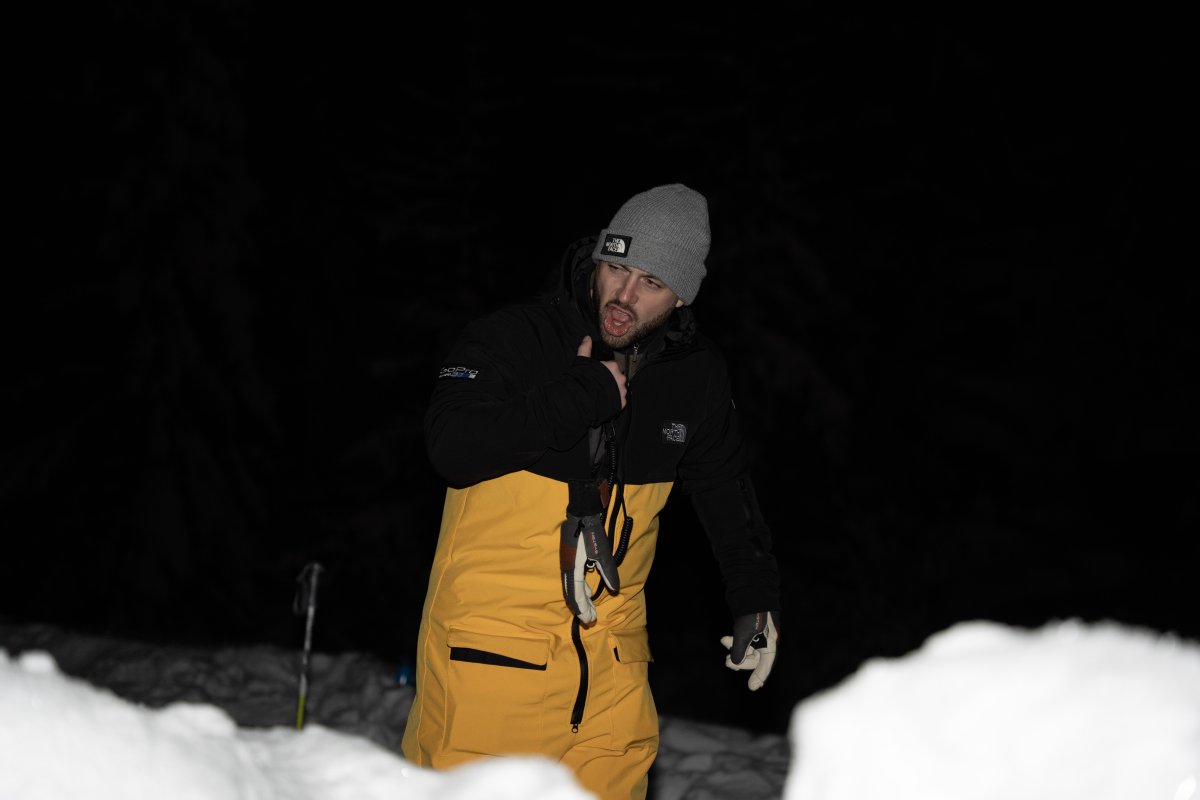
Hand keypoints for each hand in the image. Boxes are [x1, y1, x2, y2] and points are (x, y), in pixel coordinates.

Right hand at [559, 479, 619, 624]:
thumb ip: (608, 572)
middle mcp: (567, 568)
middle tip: (590, 619)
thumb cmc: (592, 533)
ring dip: (581, 598)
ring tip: (590, 609)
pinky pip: (573, 578)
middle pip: (572, 593)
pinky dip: (580, 588)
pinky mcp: (570, 559)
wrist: (582, 513)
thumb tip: (614, 589)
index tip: (587, 618)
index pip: (575, 594)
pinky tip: (587, 591)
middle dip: (581, 607)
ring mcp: (567, 563)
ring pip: (572, 586)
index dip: (581, 608)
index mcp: (572, 569)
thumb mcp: (603, 553)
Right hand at [577, 336, 625, 408]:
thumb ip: (586, 348)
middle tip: (601, 384)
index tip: (601, 374)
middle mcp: (621, 378)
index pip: (614, 366)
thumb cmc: (582, 379)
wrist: (583, 400)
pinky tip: (605, 401)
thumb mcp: (582, 361)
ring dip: (614, 391)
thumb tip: (587, 338)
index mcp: (613, 367)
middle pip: (619, 377)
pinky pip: (620, 400)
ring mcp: (622, 391)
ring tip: (602, 394)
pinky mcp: (621, 402)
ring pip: (621, 389)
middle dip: (612, 380)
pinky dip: (615, 401)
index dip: (607, 370)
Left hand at [721, 611, 778, 690]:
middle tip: (727, 662)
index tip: (752, 687)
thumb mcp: (744, 634)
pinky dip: (734, 642)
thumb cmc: (752, 614)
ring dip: (734, 649)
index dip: (759, 676)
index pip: (765, 664)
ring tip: (724, 642)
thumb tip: (735, 662)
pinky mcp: (751, 628)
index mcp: (770, 643)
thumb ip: (740, 650)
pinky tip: (725, 639)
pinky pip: (742, 640)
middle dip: (740, 661)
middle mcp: (765, 640)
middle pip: (754, 658)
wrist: (752, 591)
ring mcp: (759, 634)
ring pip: (746, 649)